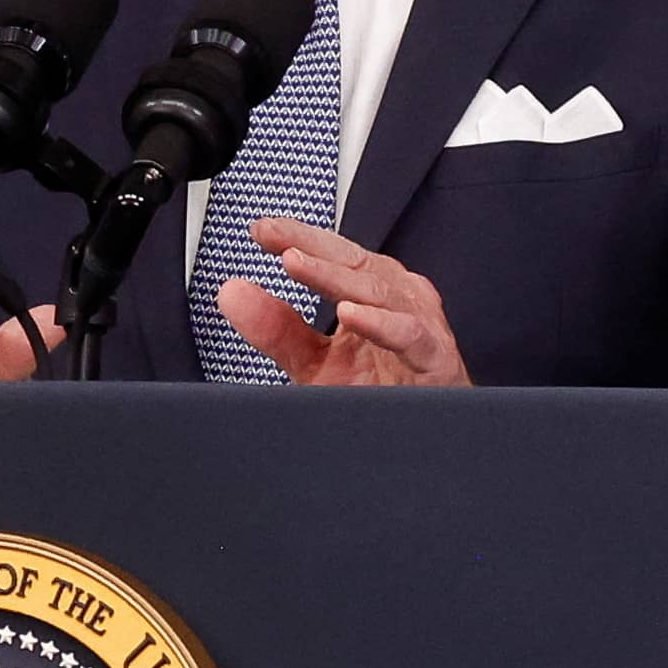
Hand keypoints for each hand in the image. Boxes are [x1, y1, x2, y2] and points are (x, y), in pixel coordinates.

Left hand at [214, 219, 471, 386]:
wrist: (423, 438)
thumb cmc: (379, 392)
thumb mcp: (315, 362)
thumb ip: (277, 329)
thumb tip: (232, 293)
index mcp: (373, 294)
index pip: (334, 256)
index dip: (300, 238)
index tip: (260, 230)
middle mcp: (399, 302)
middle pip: (355, 263)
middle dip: (312, 246)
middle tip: (274, 238)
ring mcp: (421, 327)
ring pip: (379, 291)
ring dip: (336, 277)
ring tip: (296, 264)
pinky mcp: (436, 360)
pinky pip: (410, 336)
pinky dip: (382, 323)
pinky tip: (350, 314)